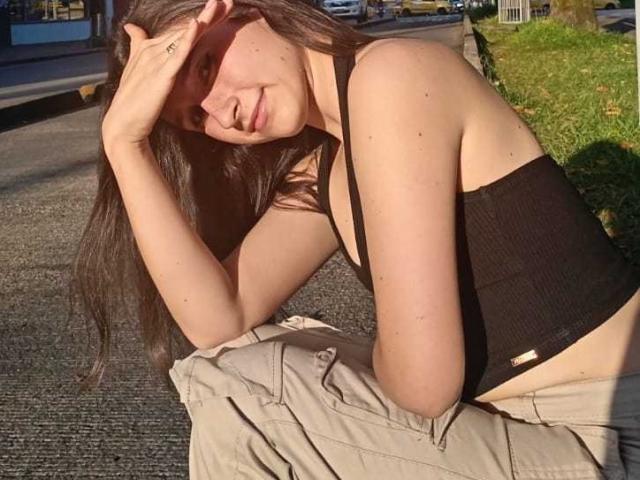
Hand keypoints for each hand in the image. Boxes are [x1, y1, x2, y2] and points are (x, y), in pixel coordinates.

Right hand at [102, 0, 229, 153]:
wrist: (124, 123)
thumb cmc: (133, 99)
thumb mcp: (137, 68)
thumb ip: (137, 46)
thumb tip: (131, 27)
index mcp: (151, 48)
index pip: (180, 30)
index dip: (203, 19)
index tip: (220, 7)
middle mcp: (153, 49)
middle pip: (186, 28)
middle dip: (209, 14)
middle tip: (228, 0)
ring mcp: (157, 60)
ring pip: (185, 35)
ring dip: (204, 19)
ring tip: (219, 4)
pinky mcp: (162, 74)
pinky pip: (177, 53)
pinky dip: (186, 38)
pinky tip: (196, 25)